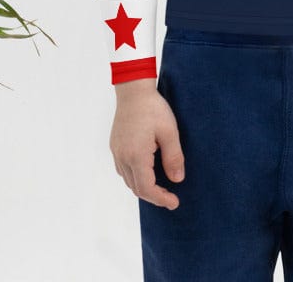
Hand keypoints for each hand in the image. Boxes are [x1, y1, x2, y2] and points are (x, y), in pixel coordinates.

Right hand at [110, 78, 184, 209]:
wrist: (133, 90)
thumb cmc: (153, 108)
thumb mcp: (169, 131)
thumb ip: (173, 157)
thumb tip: (177, 180)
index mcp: (136, 156)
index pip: (147, 188)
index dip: (161, 199)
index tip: (175, 203)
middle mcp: (123, 157)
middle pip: (136, 188)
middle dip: (153, 196)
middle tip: (171, 197)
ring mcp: (117, 151)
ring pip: (128, 180)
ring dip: (144, 187)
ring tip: (161, 186)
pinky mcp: (115, 145)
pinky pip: (123, 170)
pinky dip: (135, 177)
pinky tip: (147, 171)